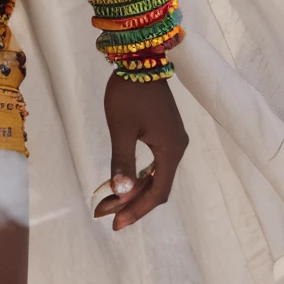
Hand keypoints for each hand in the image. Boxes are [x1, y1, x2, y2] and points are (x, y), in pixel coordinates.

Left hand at [95, 71, 186, 231]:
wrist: (140, 60)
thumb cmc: (128, 93)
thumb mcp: (121, 128)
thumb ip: (122, 161)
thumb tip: (120, 193)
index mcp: (171, 150)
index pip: (157, 192)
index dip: (137, 210)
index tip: (116, 223)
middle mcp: (177, 149)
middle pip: (158, 188)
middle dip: (132, 204)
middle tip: (107, 217)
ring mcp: (172, 141)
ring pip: (156, 177)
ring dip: (134, 192)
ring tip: (110, 205)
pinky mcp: (164, 134)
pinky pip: (154, 164)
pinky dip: (139, 177)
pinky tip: (122, 184)